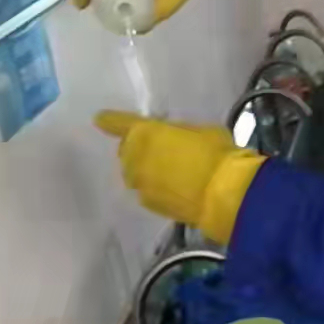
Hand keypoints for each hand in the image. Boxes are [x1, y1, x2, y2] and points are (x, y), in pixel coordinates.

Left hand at [95, 110, 264, 244]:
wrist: (223, 195)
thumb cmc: (215, 153)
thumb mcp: (200, 130)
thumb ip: (178, 132)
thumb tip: (172, 137)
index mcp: (145, 133)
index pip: (118, 123)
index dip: (109, 120)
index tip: (100, 119)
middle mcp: (135, 158)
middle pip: (126, 150)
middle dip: (137, 148)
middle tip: (160, 148)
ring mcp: (140, 184)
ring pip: (135, 173)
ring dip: (145, 169)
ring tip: (168, 171)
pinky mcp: (149, 205)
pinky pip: (146, 191)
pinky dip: (155, 188)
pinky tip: (175, 188)